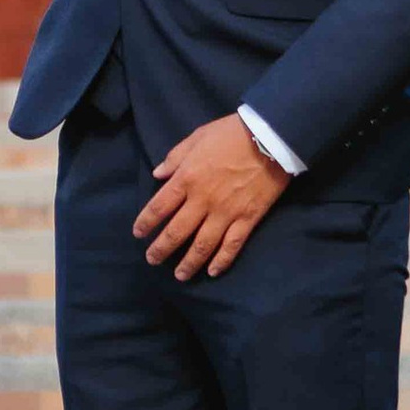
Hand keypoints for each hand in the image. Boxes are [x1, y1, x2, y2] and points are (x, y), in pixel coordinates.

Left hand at [134, 115, 288, 280]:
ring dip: (188, 263)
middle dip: (161, 249)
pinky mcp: (247, 219)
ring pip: (202, 245)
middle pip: (176, 232)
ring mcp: (226, 212)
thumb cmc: (231, 133)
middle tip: (152, 260)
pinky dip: (221, 261)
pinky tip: (212, 271)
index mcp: (187, 178)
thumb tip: (157, 175)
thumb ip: (175, 157)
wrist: (270, 137)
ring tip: (179, 275)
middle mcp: (202, 200)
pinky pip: (232, 245)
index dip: (146, 222)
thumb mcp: (197, 137)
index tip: (138, 234)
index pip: (159, 207)